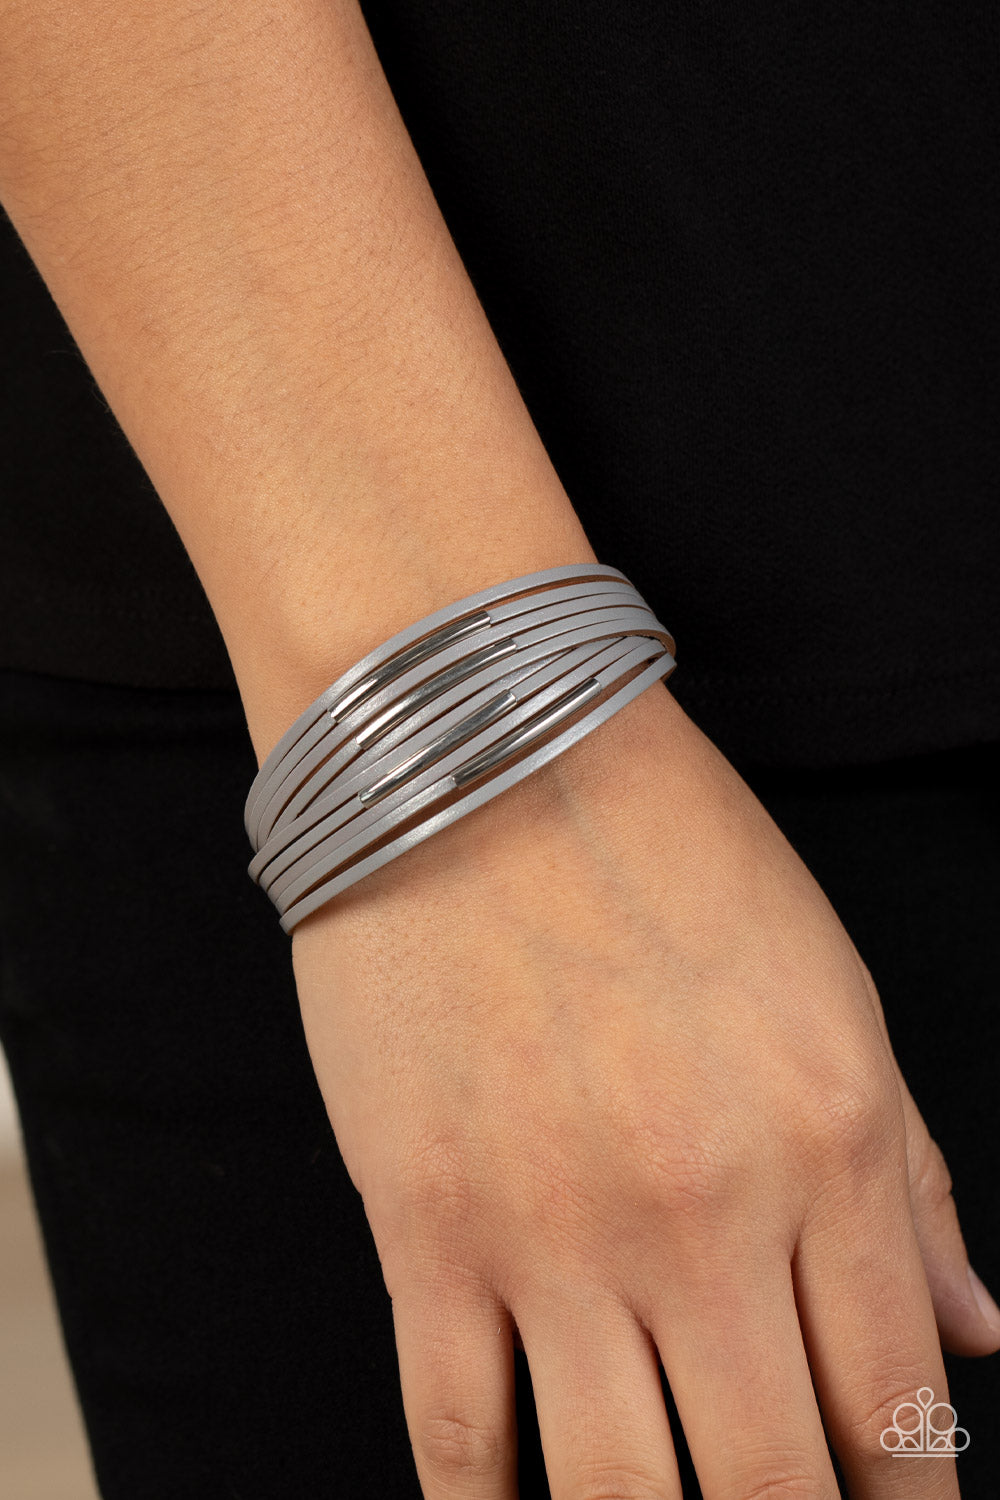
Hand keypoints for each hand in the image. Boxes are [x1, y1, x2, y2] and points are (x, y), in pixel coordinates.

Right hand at [290, 683, 996, 1497]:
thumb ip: (908, 1177)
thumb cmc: (666, 850)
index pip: (898, 1408)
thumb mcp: (831, 988)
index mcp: (829, 1139)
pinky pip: (458, 1433)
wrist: (481, 753)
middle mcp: (703, 1208)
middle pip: (772, 1483)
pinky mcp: (426, 1220)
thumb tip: (976, 1338)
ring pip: (620, 1496)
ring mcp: (553, 1226)